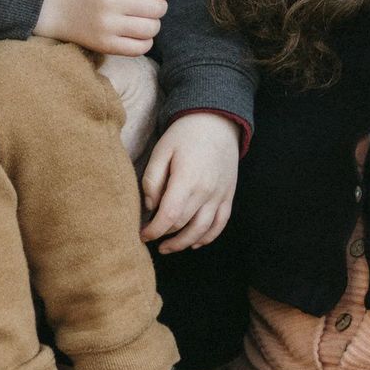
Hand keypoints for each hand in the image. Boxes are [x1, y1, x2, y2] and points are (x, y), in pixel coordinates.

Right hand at [35, 0, 170, 55]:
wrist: (60, 9)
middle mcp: (112, 1)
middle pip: (158, 9)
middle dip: (158, 8)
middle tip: (147, 8)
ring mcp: (109, 25)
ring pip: (152, 29)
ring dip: (152, 25)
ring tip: (141, 21)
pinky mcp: (106, 45)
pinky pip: (141, 48)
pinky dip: (145, 42)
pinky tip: (137, 35)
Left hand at [140, 112, 239, 252]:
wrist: (216, 121)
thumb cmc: (184, 135)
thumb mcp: (161, 150)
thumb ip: (152, 180)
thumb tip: (150, 207)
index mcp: (187, 179)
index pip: (169, 216)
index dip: (154, 230)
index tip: (142, 235)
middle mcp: (206, 191)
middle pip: (183, 225)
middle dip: (164, 236)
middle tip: (150, 237)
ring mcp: (220, 195)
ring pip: (202, 230)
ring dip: (184, 243)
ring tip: (167, 247)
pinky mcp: (228, 195)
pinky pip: (220, 224)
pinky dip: (208, 237)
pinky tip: (194, 243)